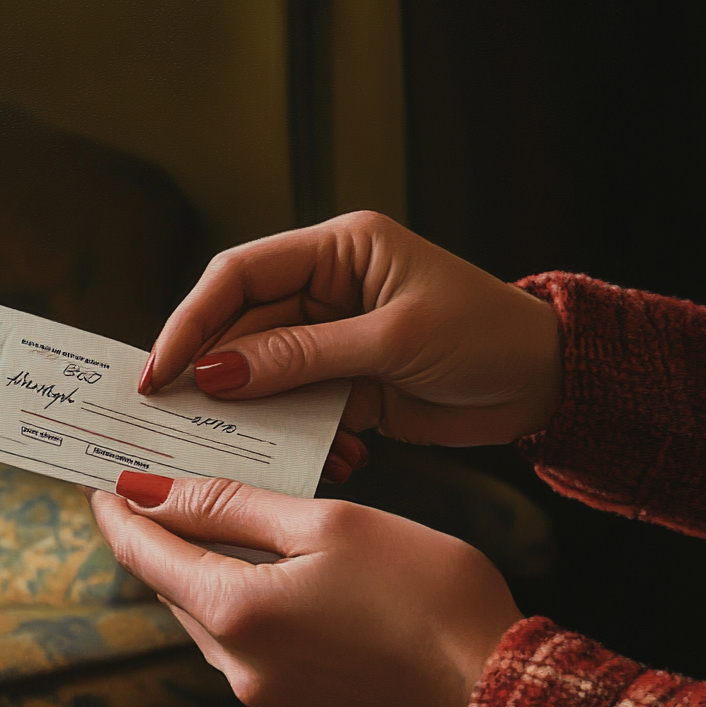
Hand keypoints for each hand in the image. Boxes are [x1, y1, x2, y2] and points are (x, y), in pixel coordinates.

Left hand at [89, 472, 522, 706]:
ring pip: (224, 638)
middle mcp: (243, 676)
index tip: (102, 487)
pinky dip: (270, 637)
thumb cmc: (426, 594)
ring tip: (252, 551)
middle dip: (173, 549)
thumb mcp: (327, 524)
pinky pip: (268, 677)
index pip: (146, 556)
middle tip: (177, 503)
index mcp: (238, 614)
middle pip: (182, 597)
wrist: (506, 699)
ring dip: (225, 593)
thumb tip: (151, 492)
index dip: (120, 515)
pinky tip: (312, 615)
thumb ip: (230, 508)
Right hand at [139, 211, 561, 449]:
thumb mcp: (392, 340)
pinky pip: (300, 407)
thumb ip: (302, 356)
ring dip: (258, 415)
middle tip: (179, 419)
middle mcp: (326, 289)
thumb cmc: (486, 336)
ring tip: (254, 448)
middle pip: (242, 327)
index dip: (191, 319)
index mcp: (337, 251)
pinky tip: (333, 455)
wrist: (544, 382)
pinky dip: (303, 436)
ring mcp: (333, 339)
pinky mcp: (346, 382)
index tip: (160, 370)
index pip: (239, 275)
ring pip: (265, 374)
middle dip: (213, 373)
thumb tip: (218, 372)